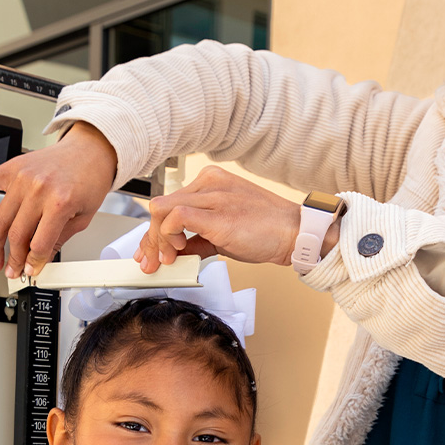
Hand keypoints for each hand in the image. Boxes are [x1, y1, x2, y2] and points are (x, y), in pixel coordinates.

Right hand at [0, 122, 116, 277]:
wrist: (89, 150)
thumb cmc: (89, 179)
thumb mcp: (84, 216)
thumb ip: (60, 238)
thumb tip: (41, 258)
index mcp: (60, 202)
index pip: (39, 243)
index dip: (34, 262)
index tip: (31, 270)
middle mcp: (38, 189)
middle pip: (16, 235)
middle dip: (13, 259)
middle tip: (11, 270)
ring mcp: (22, 178)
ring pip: (0, 219)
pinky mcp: (12, 168)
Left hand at [134, 166, 302, 272]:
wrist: (295, 234)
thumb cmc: (267, 231)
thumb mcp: (224, 232)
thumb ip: (197, 239)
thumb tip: (174, 253)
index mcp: (211, 181)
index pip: (169, 204)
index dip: (155, 231)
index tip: (150, 252)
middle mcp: (209, 183)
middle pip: (161, 207)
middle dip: (150, 239)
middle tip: (150, 262)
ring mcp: (213, 196)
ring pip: (162, 210)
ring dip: (156, 240)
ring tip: (166, 261)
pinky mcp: (217, 214)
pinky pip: (176, 217)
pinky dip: (169, 236)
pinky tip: (177, 251)